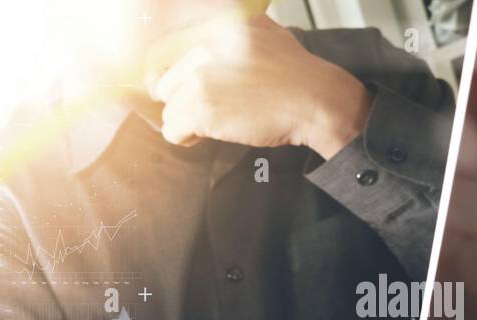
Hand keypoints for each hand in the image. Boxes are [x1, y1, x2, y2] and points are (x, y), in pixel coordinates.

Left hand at [144, 14, 372, 158]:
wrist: (315, 100)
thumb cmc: (290, 74)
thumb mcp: (257, 33)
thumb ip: (221, 36)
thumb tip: (181, 55)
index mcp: (217, 23)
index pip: (161, 50)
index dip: (167, 75)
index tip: (175, 88)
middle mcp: (205, 44)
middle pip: (163, 82)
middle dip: (182, 99)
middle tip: (209, 107)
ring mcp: (202, 76)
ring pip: (169, 109)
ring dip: (188, 120)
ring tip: (218, 119)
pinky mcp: (202, 107)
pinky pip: (172, 130)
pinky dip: (187, 137)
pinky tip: (210, 133)